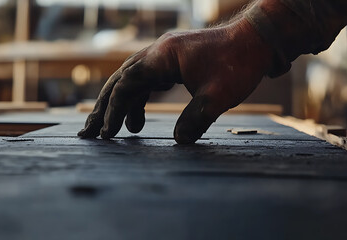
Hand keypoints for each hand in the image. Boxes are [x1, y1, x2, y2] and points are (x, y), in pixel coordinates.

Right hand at [78, 18, 272, 143]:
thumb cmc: (238, 63)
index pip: (127, 85)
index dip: (115, 111)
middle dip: (106, 107)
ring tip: (119, 130)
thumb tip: (179, 141)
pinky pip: (149, 79)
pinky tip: (139, 114)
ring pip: (134, 80)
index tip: (108, 134)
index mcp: (163, 56)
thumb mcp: (217, 96)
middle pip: (122, 80)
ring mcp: (166, 55)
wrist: (255, 40)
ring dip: (123, 104)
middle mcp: (158, 52)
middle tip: (91, 132)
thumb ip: (195, 120)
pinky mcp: (174, 61)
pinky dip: (141, 97)